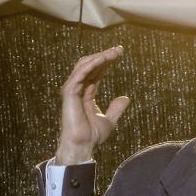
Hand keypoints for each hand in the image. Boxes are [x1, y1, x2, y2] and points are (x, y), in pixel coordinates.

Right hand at [56, 46, 130, 164]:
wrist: (83, 145)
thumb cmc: (92, 136)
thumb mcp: (110, 121)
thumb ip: (116, 109)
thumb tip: (126, 98)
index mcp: (86, 93)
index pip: (96, 72)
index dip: (107, 62)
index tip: (119, 54)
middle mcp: (78, 89)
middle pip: (90, 65)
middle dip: (104, 56)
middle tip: (118, 49)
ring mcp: (72, 90)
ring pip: (84, 66)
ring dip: (99, 57)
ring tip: (113, 52)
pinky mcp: (69, 93)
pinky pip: (80, 74)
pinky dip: (90, 65)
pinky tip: (102, 59)